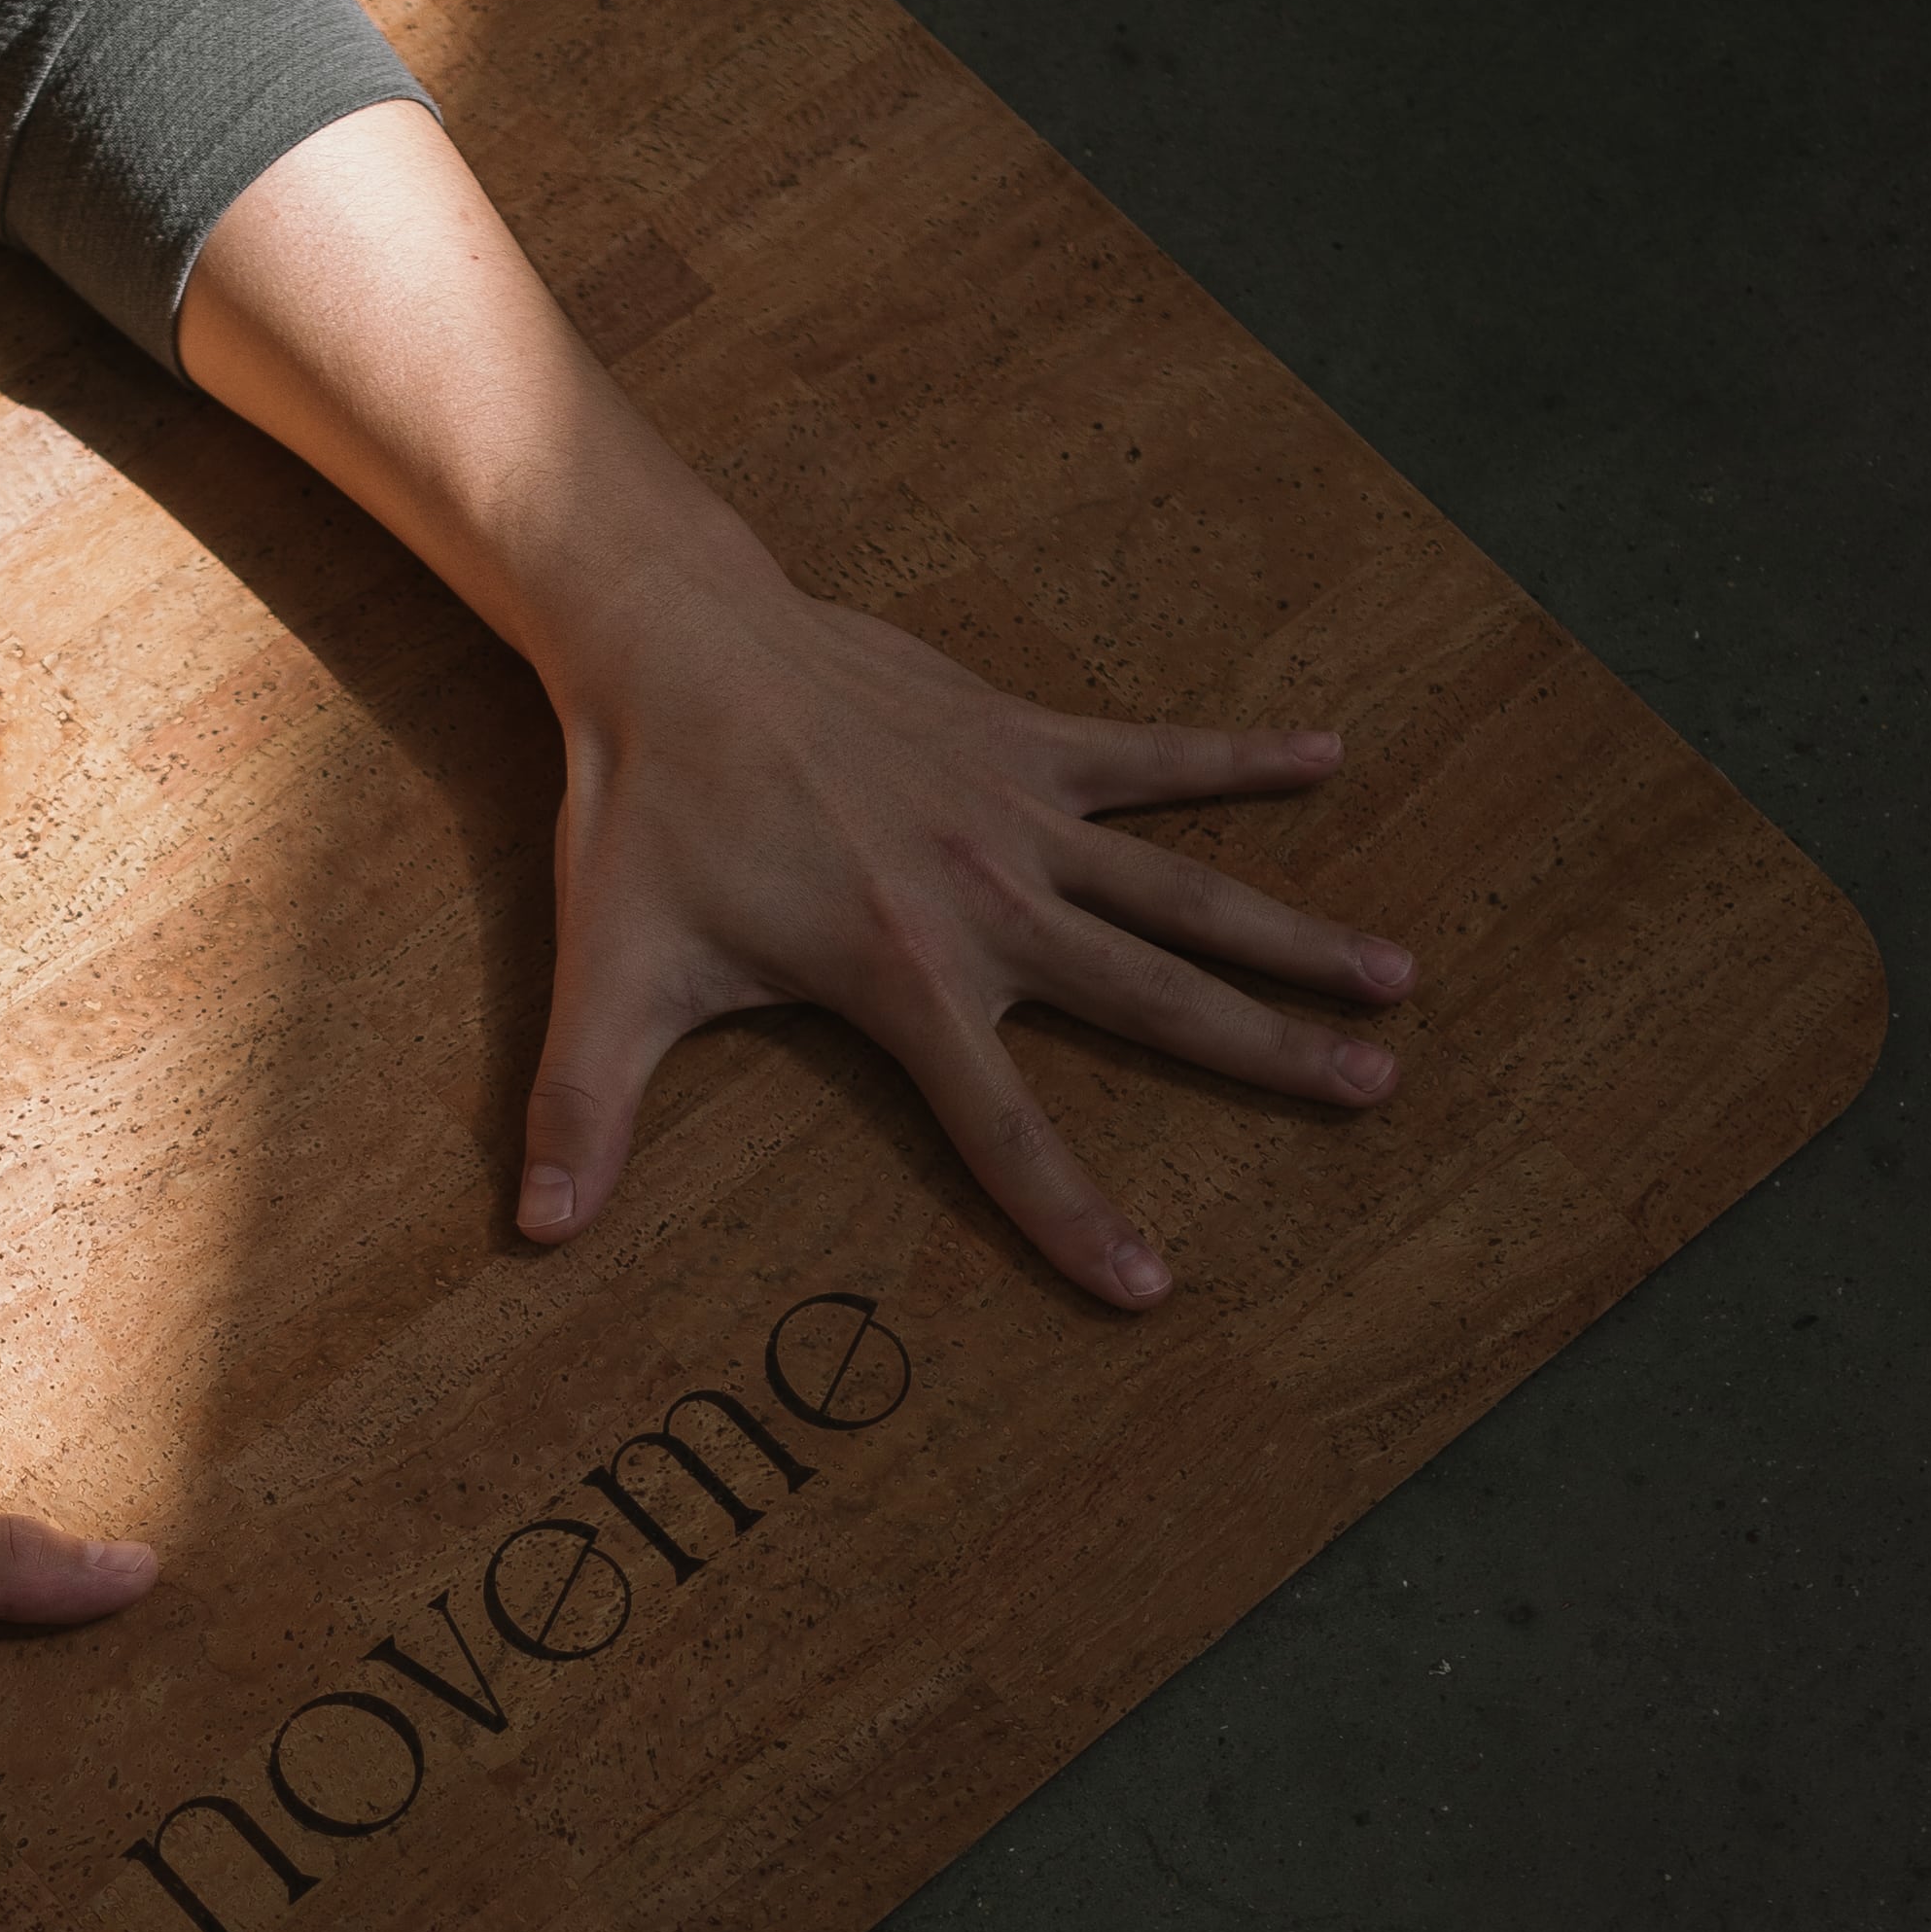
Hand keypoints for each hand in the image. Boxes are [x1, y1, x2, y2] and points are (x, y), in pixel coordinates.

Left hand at [519, 558, 1414, 1302]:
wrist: (674, 646)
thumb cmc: (646, 816)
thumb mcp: (611, 975)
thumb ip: (583, 1109)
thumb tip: (534, 1231)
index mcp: (903, 977)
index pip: (1002, 1128)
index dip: (1072, 1216)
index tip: (1150, 1285)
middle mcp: (986, 901)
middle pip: (1154, 999)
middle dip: (1268, 1053)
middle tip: (1374, 1090)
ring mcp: (1014, 812)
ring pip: (1183, 887)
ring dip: (1290, 931)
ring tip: (1396, 977)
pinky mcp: (1017, 736)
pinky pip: (1149, 755)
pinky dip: (1237, 758)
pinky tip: (1329, 754)